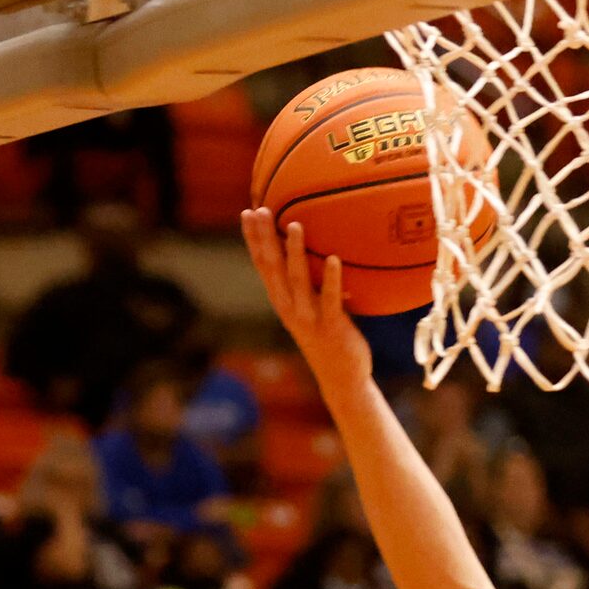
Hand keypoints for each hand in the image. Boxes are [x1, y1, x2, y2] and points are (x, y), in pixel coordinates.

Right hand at [239, 209, 373, 397]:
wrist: (341, 378)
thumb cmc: (329, 338)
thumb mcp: (312, 308)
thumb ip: (310, 283)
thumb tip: (321, 249)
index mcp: (282, 301)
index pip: (262, 264)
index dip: (254, 239)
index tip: (248, 211)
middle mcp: (289, 308)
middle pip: (272, 267)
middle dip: (265, 238)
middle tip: (260, 210)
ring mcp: (308, 318)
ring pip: (297, 280)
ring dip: (295, 251)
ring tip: (295, 225)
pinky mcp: (331, 327)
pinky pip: (330, 299)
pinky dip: (332, 279)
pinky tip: (334, 259)